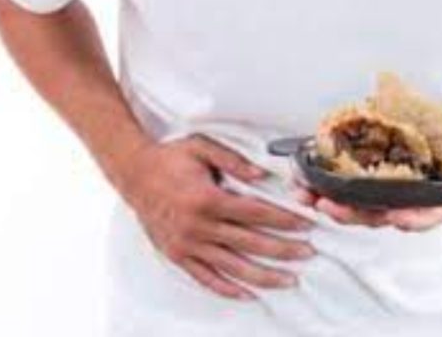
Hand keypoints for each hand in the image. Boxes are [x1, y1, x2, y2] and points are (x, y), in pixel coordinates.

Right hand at [111, 135, 316, 299]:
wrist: (132, 174)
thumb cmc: (169, 159)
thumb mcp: (201, 147)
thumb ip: (234, 160)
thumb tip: (262, 175)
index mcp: (207, 199)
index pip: (256, 213)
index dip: (284, 220)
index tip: (306, 225)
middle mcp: (198, 226)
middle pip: (251, 243)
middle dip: (284, 250)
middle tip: (308, 253)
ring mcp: (187, 244)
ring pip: (232, 267)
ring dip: (263, 275)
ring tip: (288, 280)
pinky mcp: (177, 255)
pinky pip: (205, 277)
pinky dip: (227, 288)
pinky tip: (247, 293)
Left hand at [295, 179, 441, 231]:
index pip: (428, 216)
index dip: (413, 218)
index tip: (395, 217)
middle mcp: (418, 207)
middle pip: (383, 216)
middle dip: (354, 213)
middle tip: (327, 205)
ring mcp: (397, 197)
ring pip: (360, 206)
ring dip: (331, 201)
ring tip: (303, 194)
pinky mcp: (382, 182)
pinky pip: (352, 188)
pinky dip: (328, 184)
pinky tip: (304, 178)